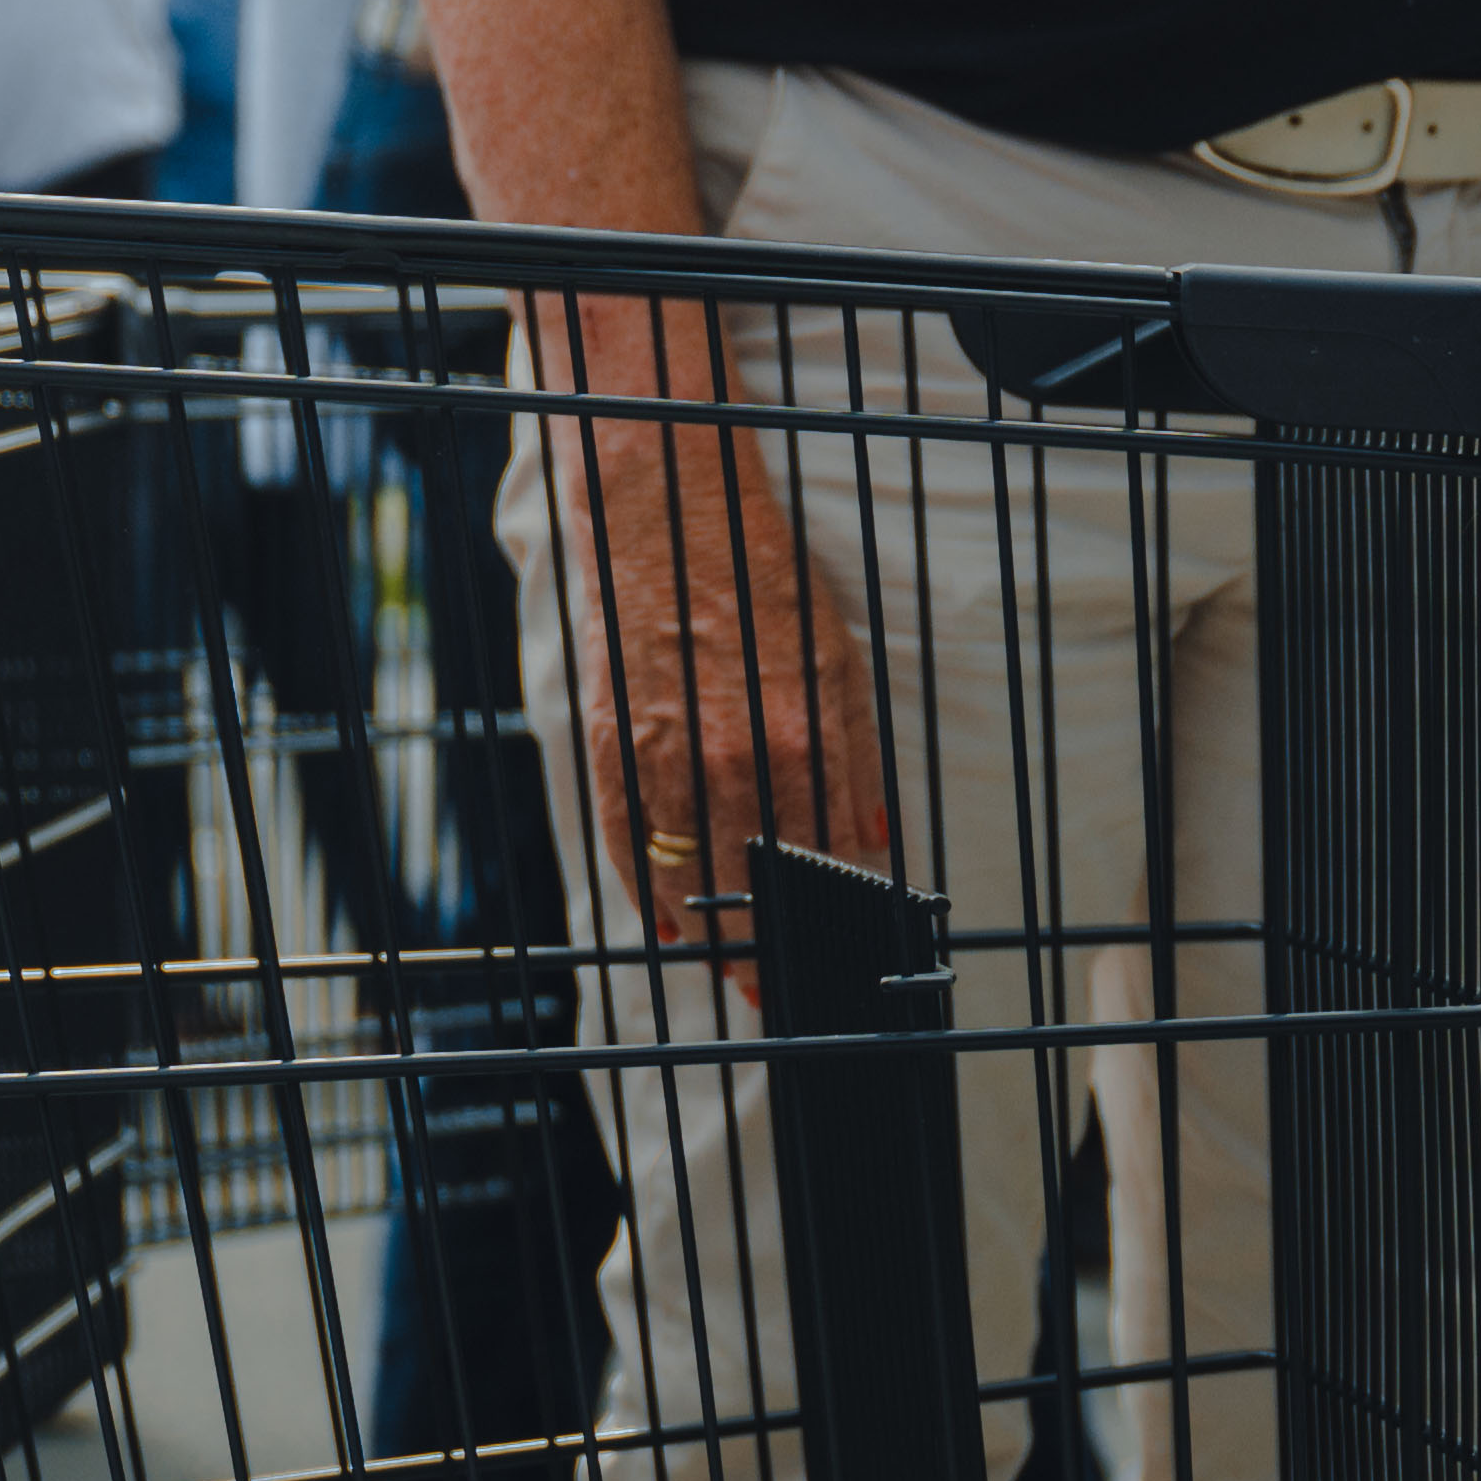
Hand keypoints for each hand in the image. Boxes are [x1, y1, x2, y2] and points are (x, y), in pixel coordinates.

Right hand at [520, 284, 888, 960]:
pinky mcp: (610, 734)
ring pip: (689, 876)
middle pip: (758, 886)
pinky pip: (627, 838)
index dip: (832, 921)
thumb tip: (869, 841)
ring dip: (710, 933)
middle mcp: (741, 754)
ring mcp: (669, 750)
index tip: (838, 962)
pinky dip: (644, 888)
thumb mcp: (827, 653)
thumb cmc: (750, 562)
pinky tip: (662, 926)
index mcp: (809, 733)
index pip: (827, 862)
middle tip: (779, 992)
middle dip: (771, 945)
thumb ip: (848, 753)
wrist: (657, 488)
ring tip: (727, 969)